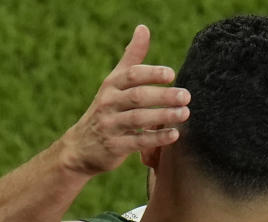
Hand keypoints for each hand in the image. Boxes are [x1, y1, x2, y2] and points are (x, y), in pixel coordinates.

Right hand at [59, 24, 189, 176]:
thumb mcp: (115, 82)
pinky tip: (175, 135)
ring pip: (138, 119)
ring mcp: (110, 125)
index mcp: (111, 85)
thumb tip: (143, 28)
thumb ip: (132, 58)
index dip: (151, 73)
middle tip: (186, 95)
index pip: (131, 76)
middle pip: (137, 96)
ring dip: (163, 116)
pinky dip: (157, 138)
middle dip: (163, 95)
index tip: (171, 74)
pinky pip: (138, 141)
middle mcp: (108, 103)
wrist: (81, 147)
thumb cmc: (106, 109)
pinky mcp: (115, 146)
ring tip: (185, 113)